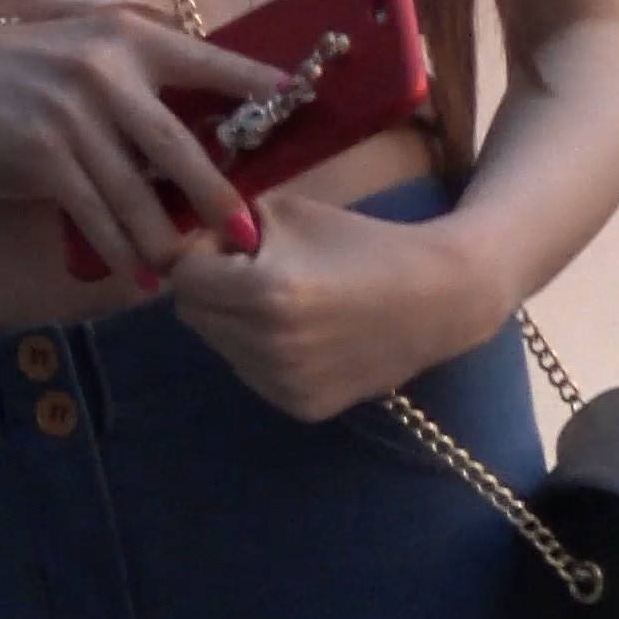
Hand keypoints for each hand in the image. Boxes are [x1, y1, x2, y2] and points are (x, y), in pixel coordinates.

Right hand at [0, 0, 272, 277]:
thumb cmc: (36, 56)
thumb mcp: (96, 37)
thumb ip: (147, 61)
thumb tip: (210, 103)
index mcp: (132, 37)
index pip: (206, 61)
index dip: (253, 83)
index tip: (297, 100)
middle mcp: (108, 72)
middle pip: (176, 144)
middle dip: (214, 193)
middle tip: (246, 231)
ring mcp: (74, 114)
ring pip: (132, 190)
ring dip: (162, 237)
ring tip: (187, 267)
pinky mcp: (42, 150)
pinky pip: (90, 208)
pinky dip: (116, 245)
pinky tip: (136, 271)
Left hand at [166, 194, 499, 419]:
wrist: (435, 300)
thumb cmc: (362, 244)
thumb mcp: (291, 212)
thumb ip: (230, 223)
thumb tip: (190, 241)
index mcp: (264, 291)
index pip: (184, 275)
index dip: (201, 254)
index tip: (231, 246)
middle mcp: (268, 345)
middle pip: (191, 314)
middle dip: (211, 289)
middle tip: (251, 272)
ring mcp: (283, 383)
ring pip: (218, 347)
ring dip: (233, 322)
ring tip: (282, 303)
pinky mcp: (299, 406)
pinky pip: (249, 373)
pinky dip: (260, 352)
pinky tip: (302, 334)